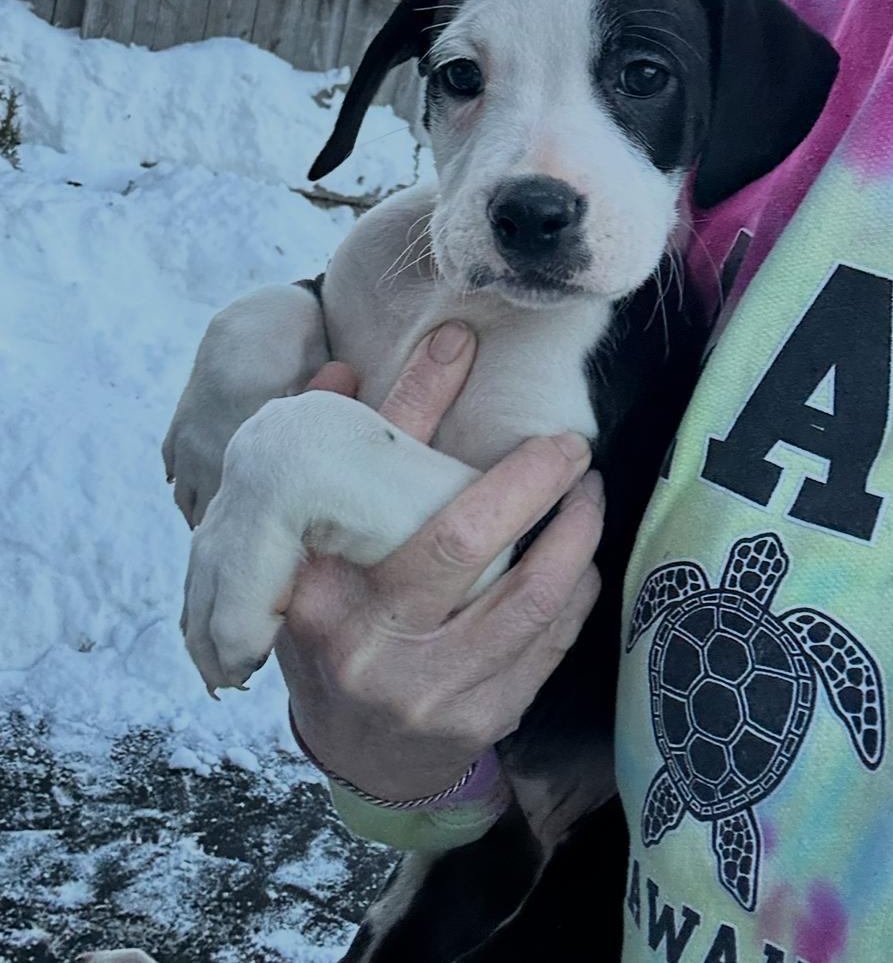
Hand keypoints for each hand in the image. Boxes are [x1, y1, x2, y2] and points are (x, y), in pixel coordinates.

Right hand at [275, 321, 603, 801]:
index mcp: (319, 592)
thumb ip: (336, 461)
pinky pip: (550, 642)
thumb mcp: (318, 549)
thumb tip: (345, 368)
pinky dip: (576, 590)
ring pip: (527, 597)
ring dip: (574, 533)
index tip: (461, 345)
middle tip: (568, 446)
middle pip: (464, 542)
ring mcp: (430, 692)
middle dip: (529, 480)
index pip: (374, 484)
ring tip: (588, 493)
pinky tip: (583, 558)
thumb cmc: (335, 629)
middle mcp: (371, 647)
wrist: (358, 753)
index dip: (419, 403)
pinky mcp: (483, 720)